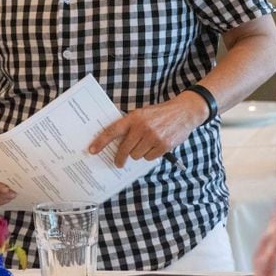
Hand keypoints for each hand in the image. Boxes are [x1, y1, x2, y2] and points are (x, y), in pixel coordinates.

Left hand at [87, 95, 204, 167]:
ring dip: (139, 153)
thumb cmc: (160, 114)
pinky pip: (149, 158)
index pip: (113, 131)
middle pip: (124, 150)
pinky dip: (150, 155)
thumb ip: (130, 124)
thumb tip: (114, 141)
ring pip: (136, 155)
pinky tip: (156, 146)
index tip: (92, 150)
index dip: (101, 142)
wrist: (184, 112)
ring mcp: (153, 137)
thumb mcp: (143, 113)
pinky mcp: (163, 146)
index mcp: (134, 118)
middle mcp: (142, 128)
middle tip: (119, 162)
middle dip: (120, 158)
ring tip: (146, 144)